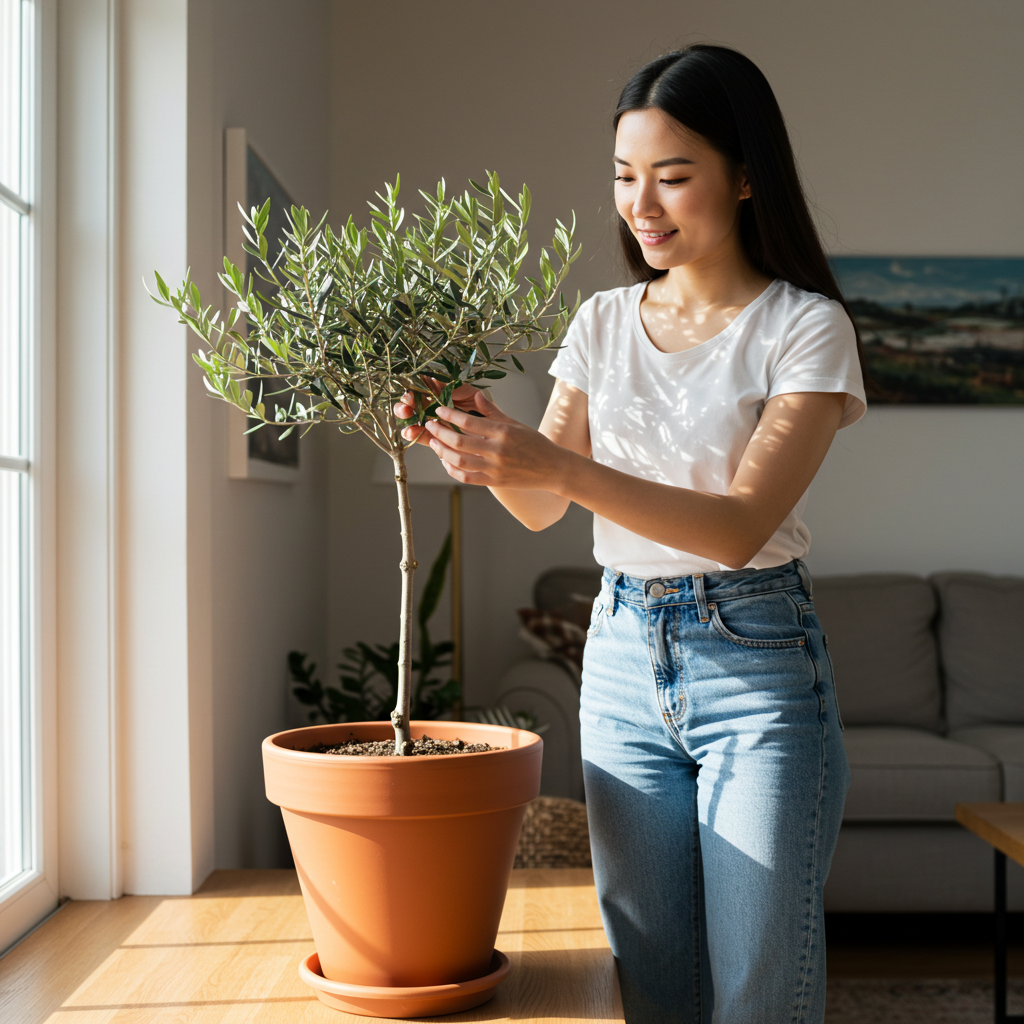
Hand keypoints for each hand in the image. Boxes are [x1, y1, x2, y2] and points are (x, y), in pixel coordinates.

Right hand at [393, 378, 485, 446]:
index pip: (423, 388)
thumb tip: (436, 379)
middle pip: (414, 402)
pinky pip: (422, 436)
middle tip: (407, 402)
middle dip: (406, 401)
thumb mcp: (474, 396)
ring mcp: (433, 423)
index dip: (415, 387)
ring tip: (406, 415)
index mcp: (443, 394)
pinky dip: (413, 434)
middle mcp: (435, 407)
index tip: (411, 387)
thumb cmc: (487, 413)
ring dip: (407, 416)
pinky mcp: (435, 439)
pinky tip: (410, 432)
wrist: (498, 438)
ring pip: (414, 418)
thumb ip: (457, 388)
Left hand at [394, 379, 567, 488]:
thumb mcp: (515, 424)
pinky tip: (446, 461)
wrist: (552, 468)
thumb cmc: (534, 443)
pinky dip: (452, 469)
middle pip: (459, 442)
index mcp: (503, 432)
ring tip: (435, 442)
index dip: (449, 415)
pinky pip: (466, 477)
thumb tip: (475, 394)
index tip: (438, 410)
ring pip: (459, 461)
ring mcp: (495, 469)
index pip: (468, 421)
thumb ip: (492, 411)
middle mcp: (498, 451)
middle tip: (430, 425)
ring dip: (442, 451)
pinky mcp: (494, 482)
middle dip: (440, 432)